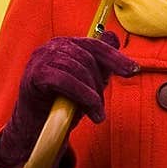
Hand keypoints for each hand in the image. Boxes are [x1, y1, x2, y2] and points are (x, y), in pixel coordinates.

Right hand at [0, 31, 139, 167]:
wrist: (34, 129)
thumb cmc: (61, 104)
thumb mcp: (86, 84)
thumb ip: (99, 65)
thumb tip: (114, 39)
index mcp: (66, 45)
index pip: (95, 44)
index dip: (115, 57)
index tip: (133, 70)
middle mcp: (52, 47)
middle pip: (87, 57)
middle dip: (99, 83)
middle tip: (101, 108)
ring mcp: (40, 59)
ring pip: (77, 69)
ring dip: (92, 95)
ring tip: (97, 114)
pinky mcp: (33, 76)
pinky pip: (64, 80)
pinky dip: (81, 94)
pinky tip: (89, 109)